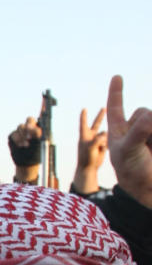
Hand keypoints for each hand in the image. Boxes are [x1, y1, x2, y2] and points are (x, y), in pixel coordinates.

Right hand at [8, 118, 41, 181]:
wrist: (28, 164)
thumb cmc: (38, 154)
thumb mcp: (41, 144)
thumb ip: (38, 134)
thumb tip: (33, 128)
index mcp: (40, 128)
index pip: (41, 118)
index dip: (39, 116)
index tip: (36, 125)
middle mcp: (31, 128)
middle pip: (29, 120)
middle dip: (29, 127)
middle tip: (29, 137)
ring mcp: (21, 132)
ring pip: (20, 126)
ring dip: (23, 136)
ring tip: (26, 146)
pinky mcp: (13, 137)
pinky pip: (13, 134)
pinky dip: (16, 140)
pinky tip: (20, 146)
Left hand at [71, 107, 107, 193]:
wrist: (89, 168)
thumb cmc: (86, 157)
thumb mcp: (91, 147)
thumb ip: (98, 139)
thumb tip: (106, 133)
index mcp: (84, 135)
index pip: (84, 123)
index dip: (84, 116)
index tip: (84, 108)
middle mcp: (90, 136)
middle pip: (96, 123)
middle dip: (101, 116)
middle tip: (104, 108)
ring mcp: (97, 140)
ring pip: (105, 135)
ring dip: (104, 140)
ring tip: (99, 148)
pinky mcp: (102, 145)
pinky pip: (107, 142)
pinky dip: (106, 146)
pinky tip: (102, 151)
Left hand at [107, 75, 151, 207]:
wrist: (148, 187)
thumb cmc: (133, 170)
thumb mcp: (129, 149)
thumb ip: (139, 130)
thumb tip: (151, 115)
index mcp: (118, 131)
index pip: (116, 107)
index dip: (116, 92)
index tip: (117, 77)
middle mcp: (132, 129)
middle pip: (144, 111)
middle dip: (147, 125)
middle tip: (145, 146)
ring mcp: (147, 133)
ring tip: (150, 149)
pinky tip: (151, 148)